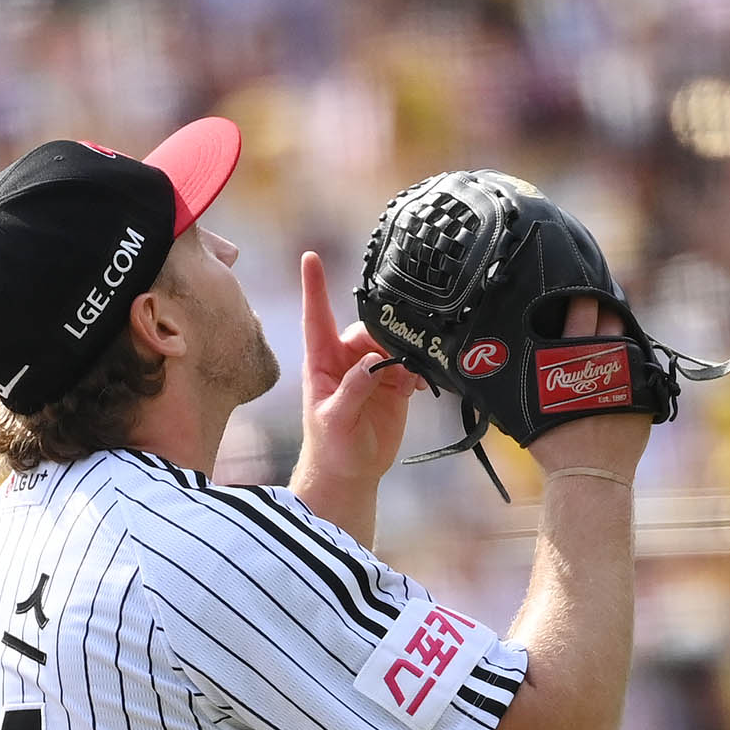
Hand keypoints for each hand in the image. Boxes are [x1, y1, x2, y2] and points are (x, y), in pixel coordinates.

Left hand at [297, 250, 424, 487]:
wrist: (351, 473)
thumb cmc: (331, 447)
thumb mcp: (335, 420)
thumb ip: (352, 390)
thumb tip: (371, 362)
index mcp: (322, 362)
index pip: (317, 317)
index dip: (314, 287)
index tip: (310, 256)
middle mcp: (346, 360)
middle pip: (367, 327)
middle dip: (383, 335)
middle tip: (393, 362)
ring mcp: (370, 371)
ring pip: (391, 343)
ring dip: (403, 354)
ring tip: (407, 379)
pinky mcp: (392, 384)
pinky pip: (409, 365)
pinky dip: (417, 371)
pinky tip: (418, 387)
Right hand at [527, 296, 652, 481]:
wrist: (588, 475)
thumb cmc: (551, 444)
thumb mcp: (524, 406)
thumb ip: (519, 377)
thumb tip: (486, 358)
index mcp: (573, 359)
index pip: (583, 312)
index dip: (583, 297)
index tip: (581, 290)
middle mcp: (606, 362)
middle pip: (612, 321)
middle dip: (606, 309)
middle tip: (599, 303)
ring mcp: (630, 377)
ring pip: (630, 341)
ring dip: (621, 332)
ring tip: (613, 329)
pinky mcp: (647, 394)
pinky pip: (642, 368)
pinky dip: (633, 362)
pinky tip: (624, 362)